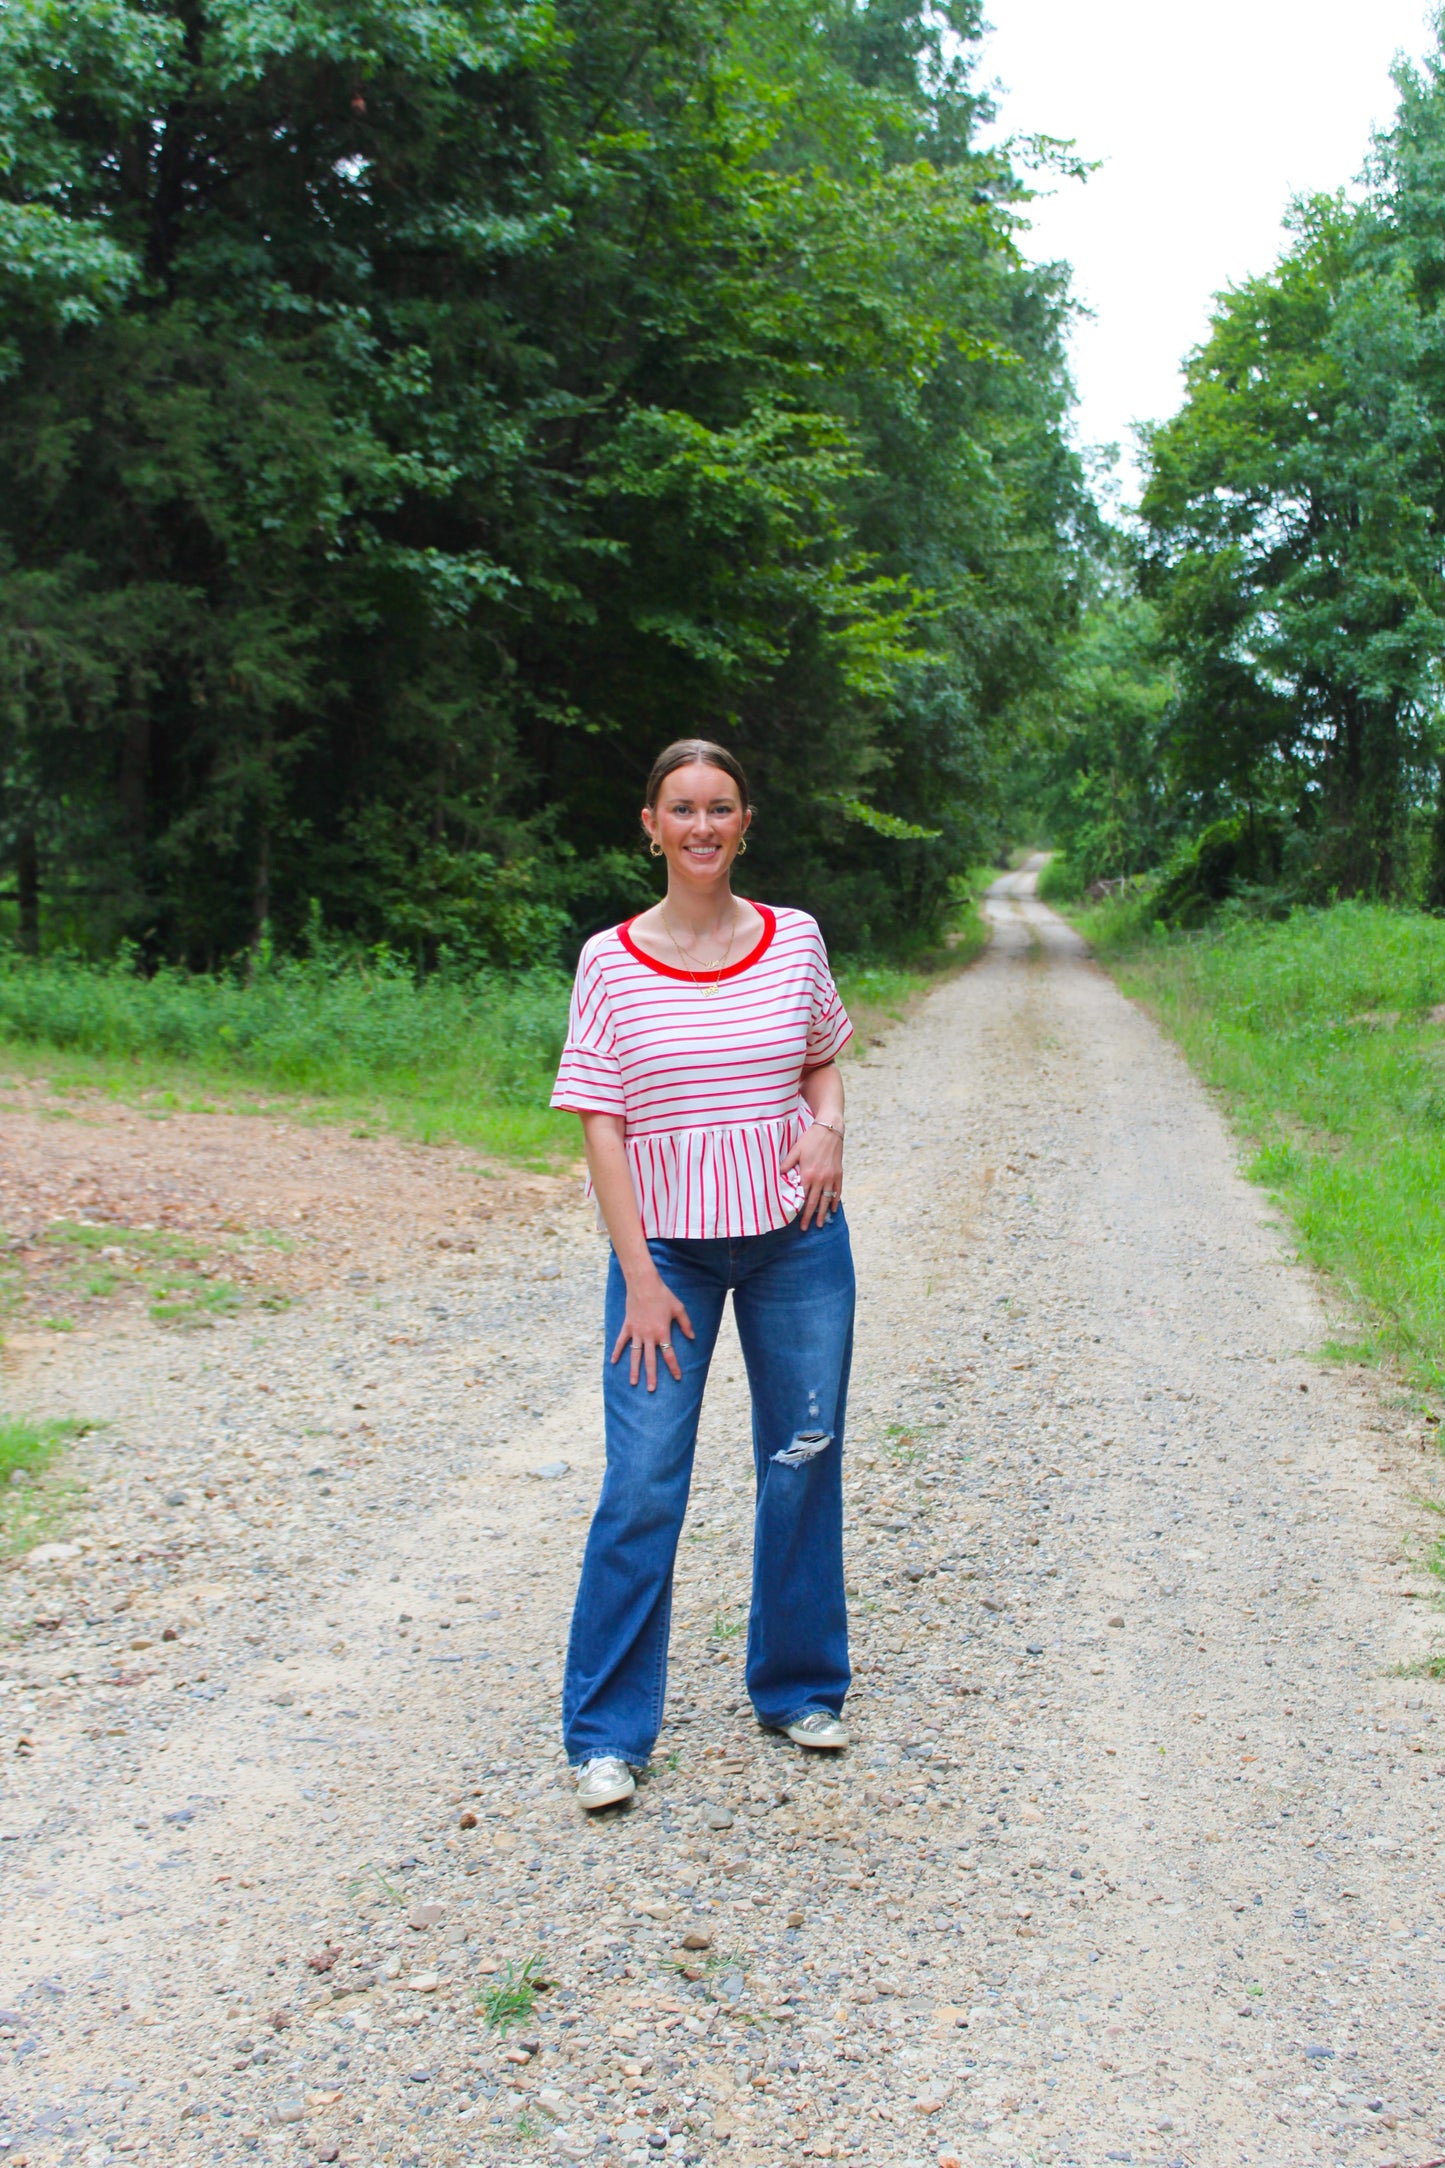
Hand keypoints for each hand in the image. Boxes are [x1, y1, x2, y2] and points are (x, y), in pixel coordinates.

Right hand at [610, 1268, 694, 1390]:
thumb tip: (692, 1337)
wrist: (644, 1284)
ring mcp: (636, 1332)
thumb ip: (686, 1324)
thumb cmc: (663, 1295)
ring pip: (635, 1355)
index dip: (674, 1367)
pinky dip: (617, 1352)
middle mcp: (649, 1335)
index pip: (669, 1355)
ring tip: (633, 1383)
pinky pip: (621, 1342)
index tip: (678, 1377)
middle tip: (651, 1389)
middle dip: (651, 1376)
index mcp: (662, 1332)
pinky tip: (613, 1362)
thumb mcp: (679, 1308)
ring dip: (634, 1370)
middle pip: (650, 1360)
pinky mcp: (627, 1326)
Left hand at [781, 1119, 843, 1229]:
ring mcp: (831, 1178)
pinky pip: (837, 1191)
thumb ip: (787, 1164)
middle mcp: (820, 1179)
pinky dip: (835, 1201)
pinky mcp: (839, 1174)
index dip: (800, 1210)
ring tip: (820, 1224)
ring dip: (823, 1213)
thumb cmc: (810, 1139)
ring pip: (826, 1200)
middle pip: (815, 1202)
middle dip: (810, 1217)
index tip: (797, 1220)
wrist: (830, 1130)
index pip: (803, 1197)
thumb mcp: (795, 1150)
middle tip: (806, 1228)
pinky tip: (832, 1209)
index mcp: (808, 1175)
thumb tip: (778, 1174)